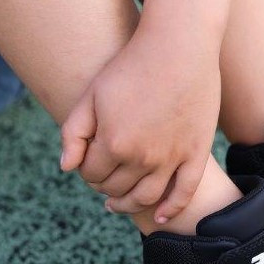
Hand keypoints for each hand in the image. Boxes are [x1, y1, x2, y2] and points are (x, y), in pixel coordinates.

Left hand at [59, 28, 219, 221]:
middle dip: (104, 185)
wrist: (179, 46)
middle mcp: (143, 158)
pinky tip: (158, 217)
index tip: (87, 159)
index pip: (90, 174)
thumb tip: (67, 169)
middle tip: (103, 175)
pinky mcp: (196, 153)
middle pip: (116, 188)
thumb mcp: (91, 95)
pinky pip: (185, 192)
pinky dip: (170, 209)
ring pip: (146, 197)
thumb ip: (73, 133)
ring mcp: (173, 158)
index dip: (85, 169)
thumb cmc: (130, 65)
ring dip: (129, 204)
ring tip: (119, 203)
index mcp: (114, 144)